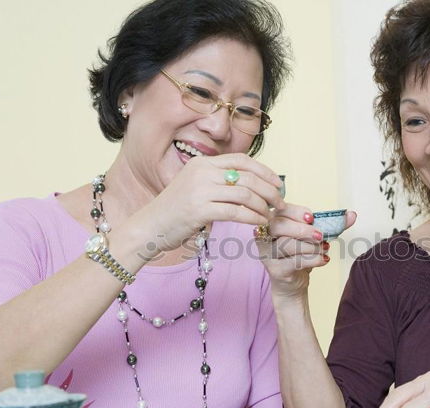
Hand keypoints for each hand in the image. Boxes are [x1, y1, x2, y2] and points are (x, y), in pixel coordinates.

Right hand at [133, 153, 285, 254]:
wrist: (150, 226)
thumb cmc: (176, 211)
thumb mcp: (195, 186)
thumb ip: (217, 181)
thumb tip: (249, 183)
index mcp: (202, 163)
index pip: (241, 160)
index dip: (264, 171)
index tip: (278, 183)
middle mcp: (202, 172)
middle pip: (247, 176)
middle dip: (269, 190)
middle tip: (280, 203)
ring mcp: (200, 190)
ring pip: (245, 194)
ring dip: (263, 206)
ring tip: (270, 215)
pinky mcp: (200, 210)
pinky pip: (236, 212)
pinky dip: (253, 217)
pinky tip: (260, 223)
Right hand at [256, 205, 355, 297]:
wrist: (292, 283)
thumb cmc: (300, 255)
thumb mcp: (316, 237)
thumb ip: (332, 225)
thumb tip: (352, 215)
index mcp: (273, 222)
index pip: (281, 211)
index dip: (296, 212)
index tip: (312, 217)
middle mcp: (265, 237)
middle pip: (278, 226)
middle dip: (302, 230)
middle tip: (321, 236)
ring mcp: (268, 254)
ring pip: (286, 244)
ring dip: (310, 246)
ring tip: (325, 249)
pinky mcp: (275, 270)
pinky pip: (293, 262)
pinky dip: (312, 260)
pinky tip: (324, 260)